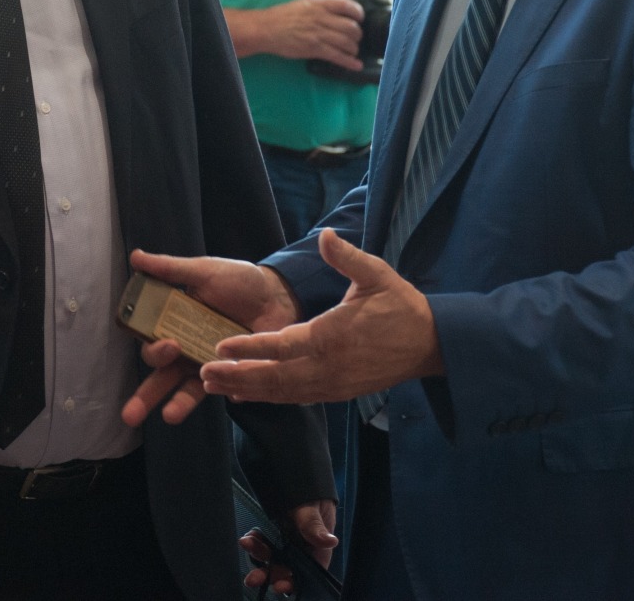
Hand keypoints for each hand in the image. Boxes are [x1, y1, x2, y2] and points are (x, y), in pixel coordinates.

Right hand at [119, 249, 299, 426]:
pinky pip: (231, 388)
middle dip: (146, 397)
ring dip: (179, 404)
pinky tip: (235, 395)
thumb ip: (169, 269)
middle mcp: (189, 352)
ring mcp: (213, 366)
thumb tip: (135, 257)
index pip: (153, 346)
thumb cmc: (237, 281)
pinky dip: (231, 392)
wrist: (278, 293)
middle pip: (162, 378)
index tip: (168, 345)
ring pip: (191, 391)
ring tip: (170, 416)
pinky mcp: (238, 373)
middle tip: (130, 416)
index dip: (154, 351)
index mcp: (176, 328)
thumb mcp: (203, 271)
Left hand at [203, 229, 441, 403]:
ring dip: (248, 390)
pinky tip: (245, 396)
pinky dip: (269, 398)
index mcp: (333, 336)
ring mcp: (332, 384)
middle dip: (238, 376)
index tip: (221, 346)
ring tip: (213, 386)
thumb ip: (346, 257)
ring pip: (282, 393)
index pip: (283, 346)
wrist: (430, 345)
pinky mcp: (337, 393)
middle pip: (275, 377)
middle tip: (204, 374)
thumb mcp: (376, 274)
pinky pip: (296, 398)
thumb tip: (326, 234)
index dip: (250, 348)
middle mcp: (328, 366)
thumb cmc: (400, 306)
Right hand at [230, 0, 365, 69]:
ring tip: (353, 51)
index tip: (360, 18)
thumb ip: (322, 6)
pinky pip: (338, 56)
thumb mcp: (304, 3)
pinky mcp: (314, 49)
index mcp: (319, 5)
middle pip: (351, 26)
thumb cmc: (283, 16)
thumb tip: (339, 9)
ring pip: (347, 42)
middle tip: (355, 38)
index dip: (358, 12)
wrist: (266, 29)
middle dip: (357, 34)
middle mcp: (321, 18)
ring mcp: (318, 34)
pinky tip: (356, 65)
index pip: (347, 5)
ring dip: (354, 48)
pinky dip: (350, 62)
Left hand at [241, 500, 337, 594]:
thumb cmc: (311, 491)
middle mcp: (302, 547)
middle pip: (287, 569)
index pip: (309, 572)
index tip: (280, 586)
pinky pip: (263, 543)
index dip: (294, 581)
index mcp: (318, 546)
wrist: (296, 473)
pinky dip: (255, 543)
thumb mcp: (312, 506)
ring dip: (258, 556)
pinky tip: (248, 538)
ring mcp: (287, 540)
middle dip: (270, 574)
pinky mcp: (274, 533)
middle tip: (254, 578)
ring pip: (272, 557)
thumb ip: (315, 524)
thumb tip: (330, 541)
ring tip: (246, 546)